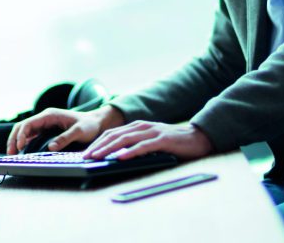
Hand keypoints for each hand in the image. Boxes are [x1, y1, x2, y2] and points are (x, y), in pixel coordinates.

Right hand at [6, 105, 123, 153]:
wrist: (96, 122)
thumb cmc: (89, 125)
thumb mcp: (79, 132)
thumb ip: (65, 138)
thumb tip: (50, 147)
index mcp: (50, 115)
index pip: (29, 123)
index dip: (21, 134)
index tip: (19, 147)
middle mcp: (45, 118)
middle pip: (23, 126)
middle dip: (14, 138)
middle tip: (10, 154)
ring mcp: (44, 124)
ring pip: (25, 131)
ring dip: (16, 141)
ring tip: (12, 154)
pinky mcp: (46, 131)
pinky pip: (31, 136)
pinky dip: (23, 143)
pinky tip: (21, 152)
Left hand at [82, 121, 213, 160]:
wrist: (197, 138)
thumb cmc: (173, 144)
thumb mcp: (150, 143)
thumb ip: (136, 145)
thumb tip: (116, 157)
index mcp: (137, 126)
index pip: (112, 133)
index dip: (97, 142)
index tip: (85, 153)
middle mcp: (142, 126)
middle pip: (115, 135)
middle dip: (98, 146)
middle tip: (85, 157)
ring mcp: (152, 132)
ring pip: (125, 139)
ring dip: (109, 149)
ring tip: (97, 157)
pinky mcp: (162, 140)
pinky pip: (143, 146)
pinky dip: (130, 151)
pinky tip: (121, 157)